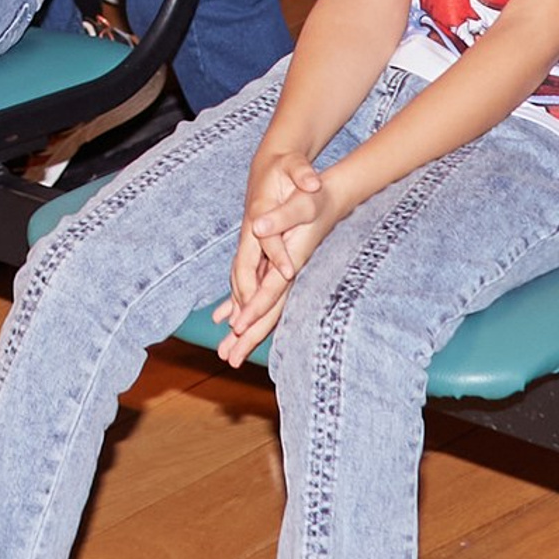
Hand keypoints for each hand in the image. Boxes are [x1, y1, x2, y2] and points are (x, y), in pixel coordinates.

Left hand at [217, 149, 343, 364]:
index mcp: (292, 262)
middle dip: (250, 336)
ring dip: (246, 331)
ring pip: (264, 309)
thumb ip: (281, 217)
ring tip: (227, 353)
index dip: (256, 309)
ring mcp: (284, 275)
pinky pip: (260, 296)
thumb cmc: (317, 199)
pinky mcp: (279, 271)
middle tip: (230, 360)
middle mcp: (288, 274)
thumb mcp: (302, 202)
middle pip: (269, 312)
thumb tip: (257, 226)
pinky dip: (243, 308)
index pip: (272, 291)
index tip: (239, 328)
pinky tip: (227, 319)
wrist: (332, 198)